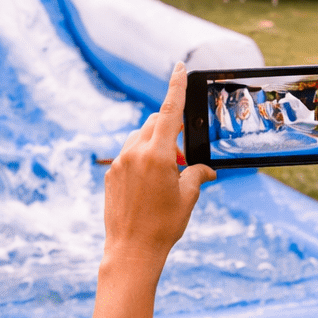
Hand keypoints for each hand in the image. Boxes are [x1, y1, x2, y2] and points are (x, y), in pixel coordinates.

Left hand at [103, 62, 214, 270]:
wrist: (131, 251)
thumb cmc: (163, 226)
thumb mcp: (188, 198)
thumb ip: (197, 175)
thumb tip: (206, 170)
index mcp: (158, 155)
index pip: (170, 111)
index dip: (176, 86)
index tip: (179, 67)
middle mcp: (135, 153)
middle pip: (155, 122)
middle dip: (171, 129)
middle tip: (183, 157)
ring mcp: (120, 162)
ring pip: (140, 138)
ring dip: (156, 145)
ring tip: (167, 175)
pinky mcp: (110, 174)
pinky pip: (129, 154)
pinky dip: (142, 158)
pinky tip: (150, 185)